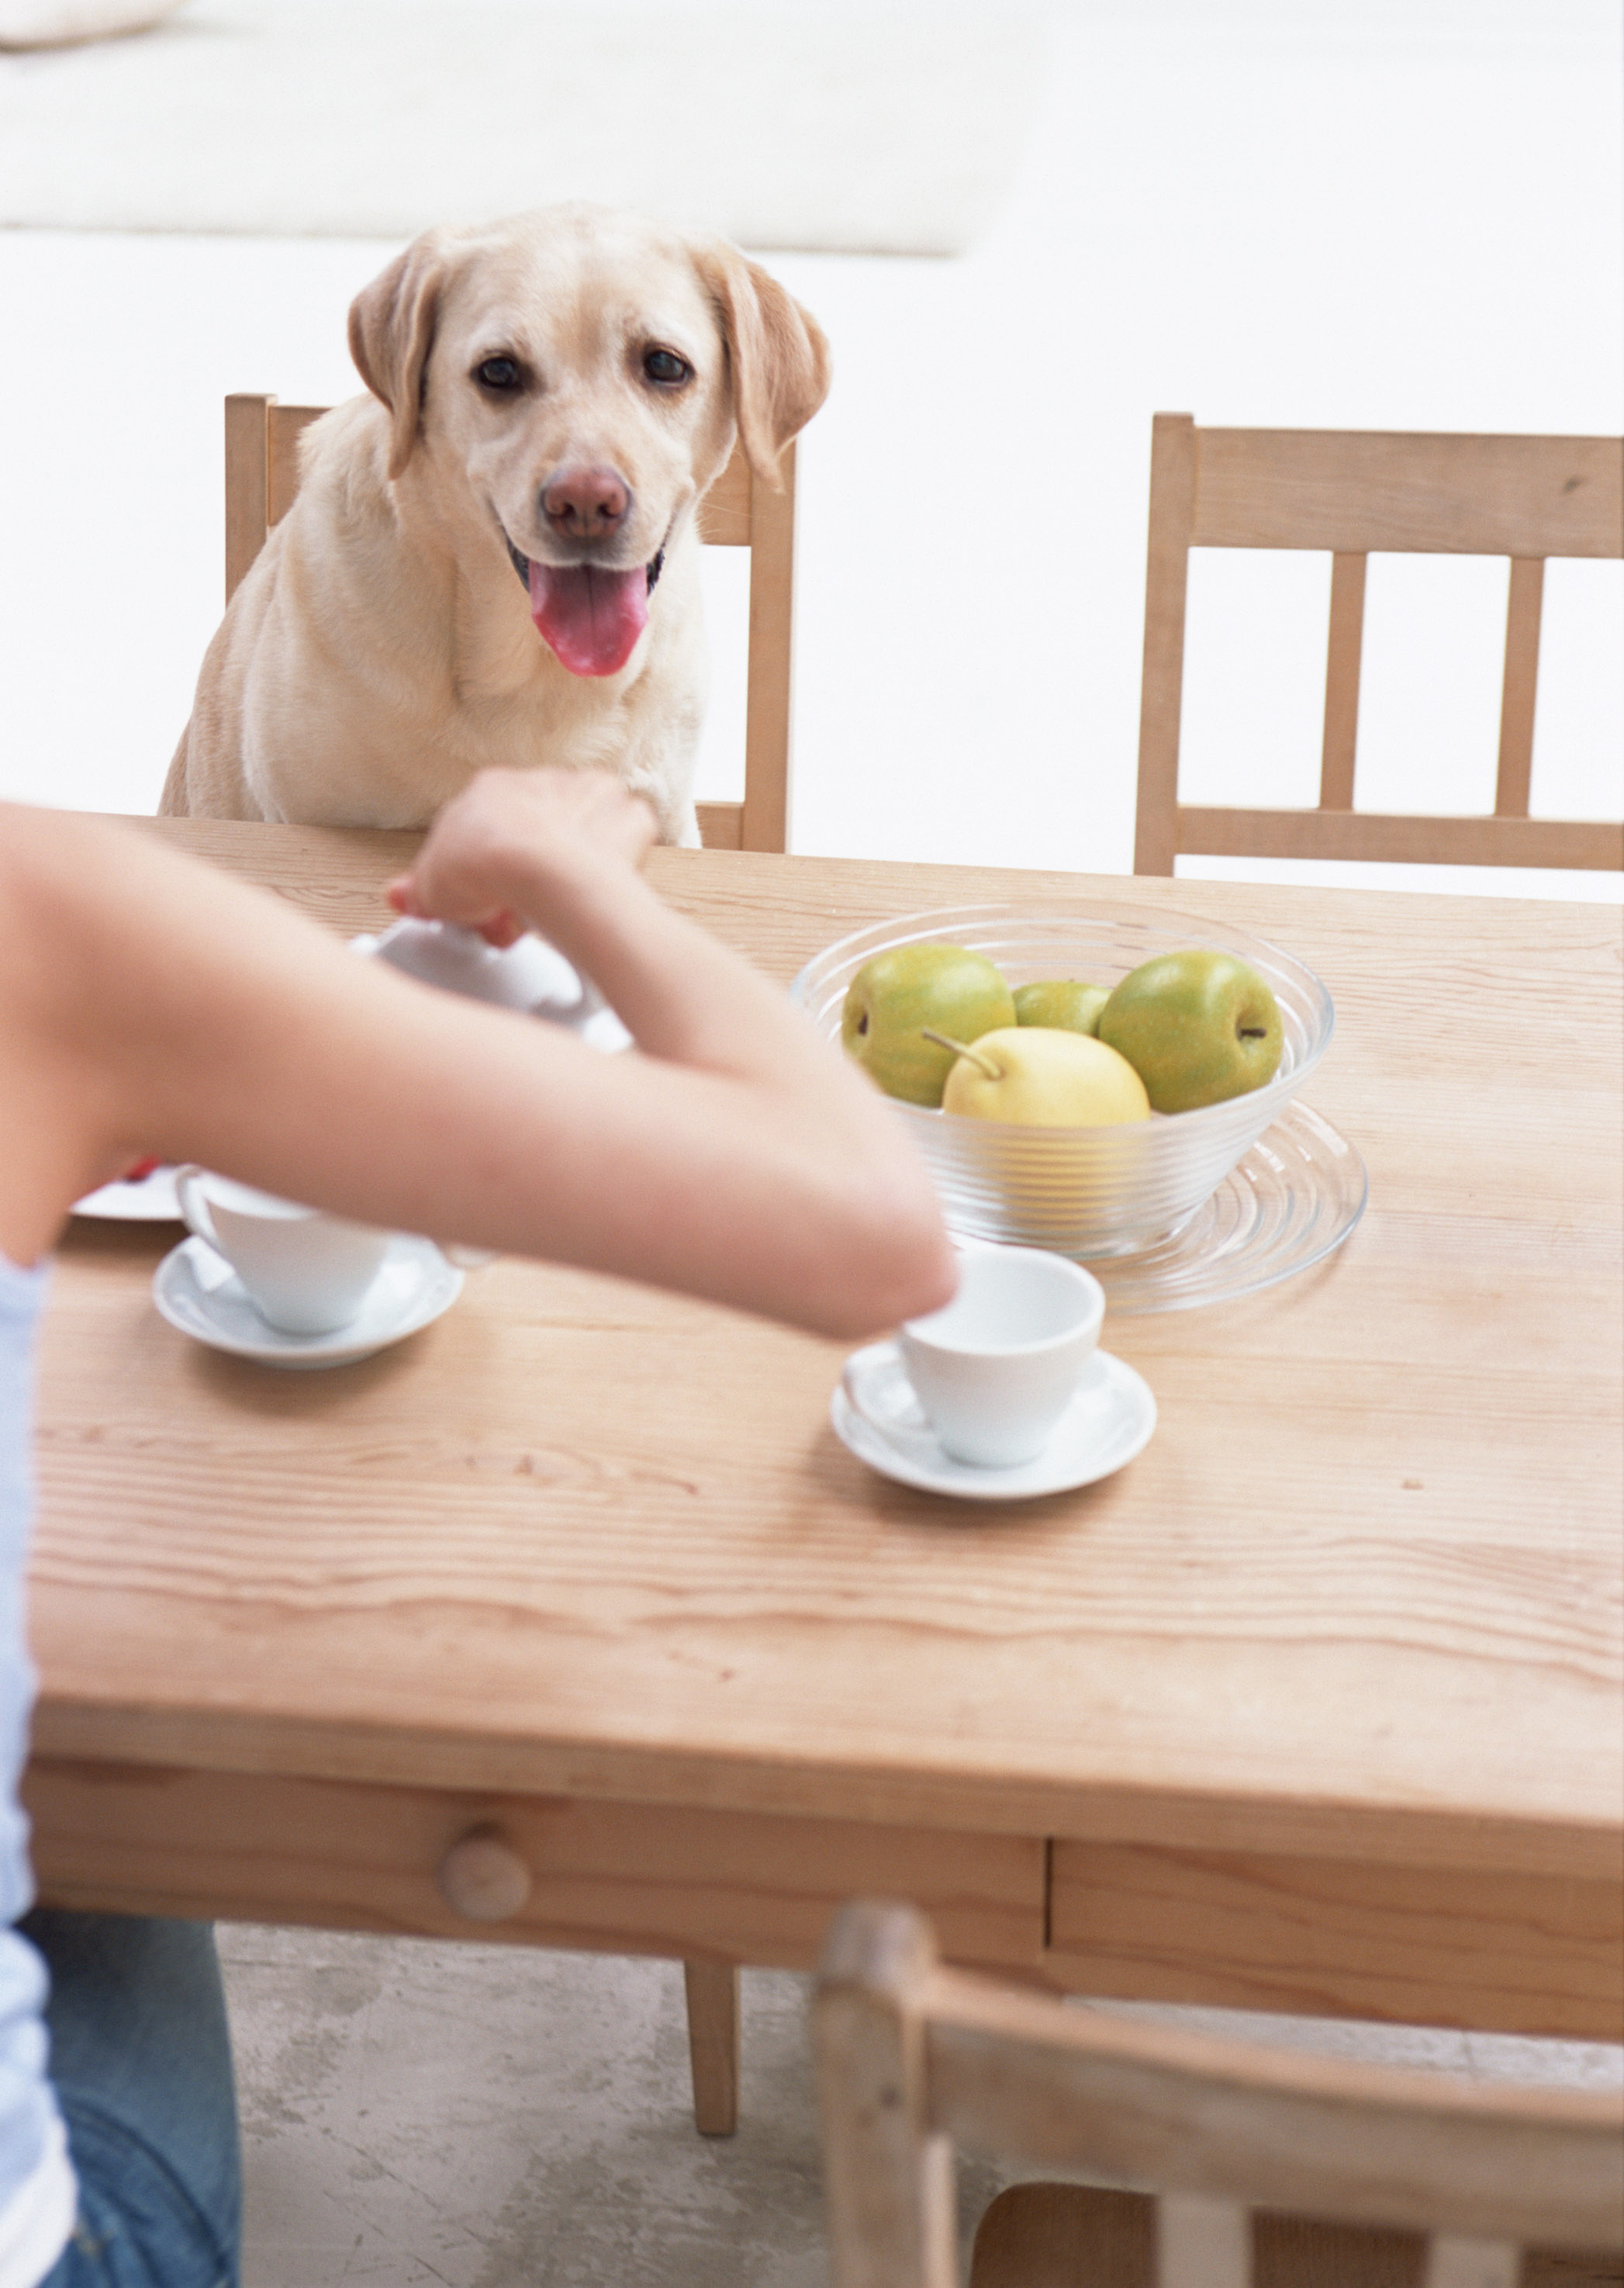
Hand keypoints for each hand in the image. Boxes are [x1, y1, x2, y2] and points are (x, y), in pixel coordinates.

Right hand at [387, 769, 657, 942]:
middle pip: (535, 836)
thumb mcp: (431, 890)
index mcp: (489, 792)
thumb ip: (419, 890)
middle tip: (517, 920)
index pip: (486, 836)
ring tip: (553, 914)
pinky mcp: (623, 814)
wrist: (537, 867)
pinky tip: (597, 888)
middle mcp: (538, 785)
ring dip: (567, 872)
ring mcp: (583, 796)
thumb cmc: (485, 869)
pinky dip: (616, 862)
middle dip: (524, 881)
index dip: (484, 880)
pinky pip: (625, 835)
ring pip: (579, 835)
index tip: (485, 910)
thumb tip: (404, 896)